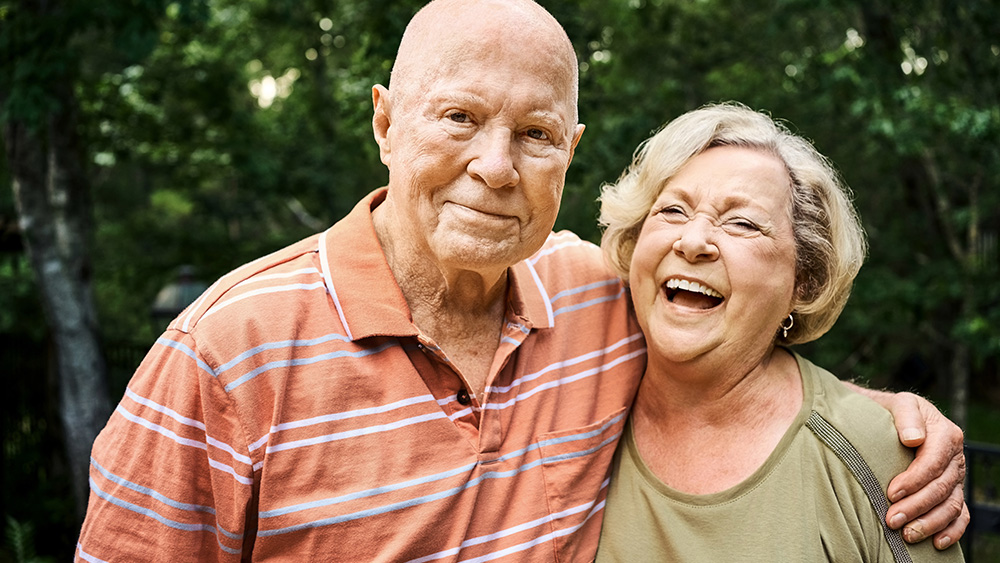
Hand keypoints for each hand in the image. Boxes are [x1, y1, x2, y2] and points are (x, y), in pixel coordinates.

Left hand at [876, 390, 968, 548]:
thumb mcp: (900, 404)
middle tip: (892, 520)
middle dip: (916, 506)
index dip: (914, 480)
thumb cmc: (893, 411)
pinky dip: (952, 530)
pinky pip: (960, 515)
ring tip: (907, 534)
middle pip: (941, 488)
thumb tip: (914, 439)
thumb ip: (907, 417)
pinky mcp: (952, 492)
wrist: (893, 418)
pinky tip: (937, 543)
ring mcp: (956, 477)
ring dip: (930, 523)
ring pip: (951, 506)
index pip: (933, 462)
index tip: (891, 493)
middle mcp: (955, 458)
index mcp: (945, 435)